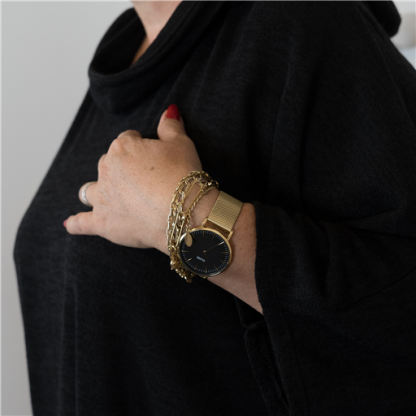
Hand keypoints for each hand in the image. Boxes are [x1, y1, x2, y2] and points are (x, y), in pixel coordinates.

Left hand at [64, 104, 202, 251]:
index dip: (141, 147)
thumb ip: (171, 126)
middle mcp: (107, 170)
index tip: (153, 158)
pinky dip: (77, 223)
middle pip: (109, 164)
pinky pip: (83, 223)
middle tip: (145, 180)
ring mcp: (103, 198)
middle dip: (122, 169)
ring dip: (97, 190)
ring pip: (91, 190)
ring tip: (108, 196)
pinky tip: (71, 224)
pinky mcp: (103, 223)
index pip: (127, 139)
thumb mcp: (182, 144)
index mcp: (123, 147)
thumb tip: (169, 110)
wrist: (183, 210)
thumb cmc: (183, 175)